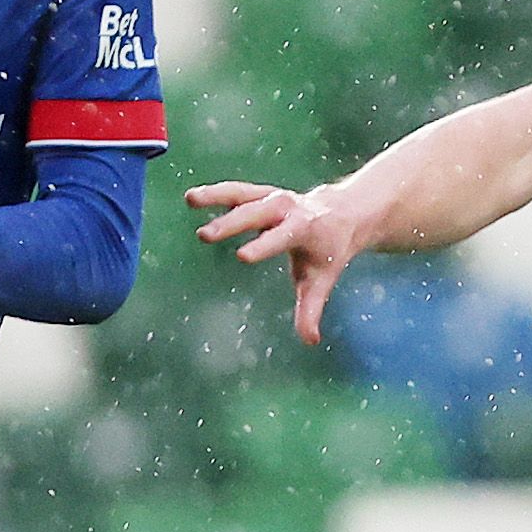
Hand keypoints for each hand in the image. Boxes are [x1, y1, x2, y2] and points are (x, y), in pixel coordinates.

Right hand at [187, 179, 366, 341]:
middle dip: (232, 223)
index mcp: (304, 229)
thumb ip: (311, 309)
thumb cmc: (327, 250)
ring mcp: (272, 197)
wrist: (341, 215)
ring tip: (190, 199)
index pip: (281, 238)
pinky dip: (215, 192)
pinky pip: (236, 191)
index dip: (262, 246)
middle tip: (205, 235)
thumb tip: (310, 341)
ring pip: (243, 194)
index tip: (241, 257)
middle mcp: (287, 209)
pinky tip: (192, 198)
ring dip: (216, 196)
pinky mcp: (260, 193)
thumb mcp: (321, 279)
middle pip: (257, 214)